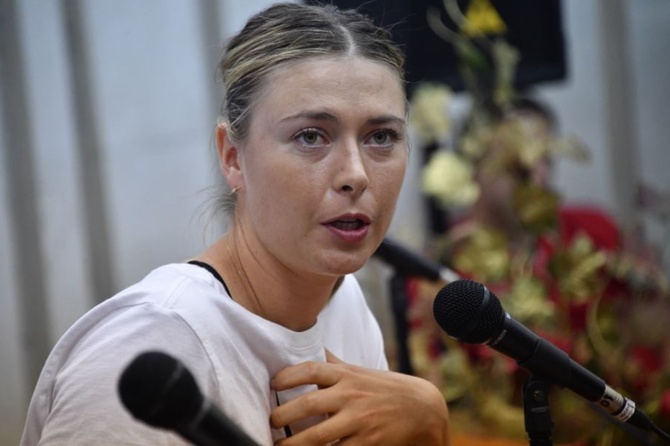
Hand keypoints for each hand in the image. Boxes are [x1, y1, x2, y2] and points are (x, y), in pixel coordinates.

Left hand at [270, 350, 449, 444]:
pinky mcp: (367, 444)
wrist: (423, 409)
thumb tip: (311, 347)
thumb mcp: (360, 371)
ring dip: (293, 445)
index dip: (287, 376)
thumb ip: (335, 363)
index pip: (311, 369)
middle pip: (308, 405)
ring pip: (317, 437)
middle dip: (283, 416)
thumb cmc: (385, 388)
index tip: (272, 384)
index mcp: (347, 375)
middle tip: (270, 423)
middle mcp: (351, 396)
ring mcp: (359, 421)